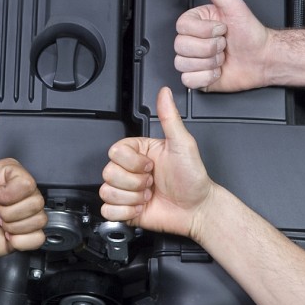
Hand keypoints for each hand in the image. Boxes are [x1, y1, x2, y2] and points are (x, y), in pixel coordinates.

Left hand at [0, 102, 46, 266]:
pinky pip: (38, 237)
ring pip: (38, 219)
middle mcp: (17, 193)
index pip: (28, 184)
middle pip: (36, 201)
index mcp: (8, 176)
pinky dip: (20, 240)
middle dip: (9, 211)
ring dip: (13, 225)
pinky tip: (5, 234)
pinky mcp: (23, 233)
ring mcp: (21, 213)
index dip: (8, 194)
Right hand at [99, 87, 216, 241]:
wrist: (197, 209)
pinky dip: (125, 212)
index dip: (133, 162)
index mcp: (139, 152)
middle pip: (108, 173)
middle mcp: (129, 170)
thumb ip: (169, 117)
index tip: (151, 165)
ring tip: (148, 195)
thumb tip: (164, 93)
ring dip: (131, 197)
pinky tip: (141, 207)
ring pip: (106, 191)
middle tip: (152, 182)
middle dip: (134, 182)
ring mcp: (126, 191)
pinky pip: (108, 211)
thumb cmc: (193, 178)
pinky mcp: (124, 210)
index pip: (115, 152)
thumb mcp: (183, 144)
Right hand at [175, 0, 269, 91]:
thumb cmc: (251, 33)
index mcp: (196, 23)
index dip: (205, 31)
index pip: (181, 28)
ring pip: (183, 64)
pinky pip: (188, 80)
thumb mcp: (233, 5)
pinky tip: (218, 70)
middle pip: (181, 47)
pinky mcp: (197, 78)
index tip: (221, 28)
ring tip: (222, 58)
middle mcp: (192, 41)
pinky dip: (206, 77)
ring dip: (209, 63)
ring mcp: (194, 60)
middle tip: (224, 44)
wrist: (264, 58)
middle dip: (210, 48)